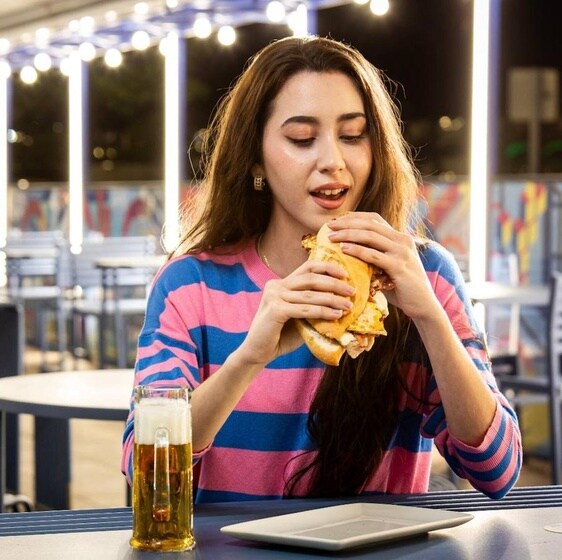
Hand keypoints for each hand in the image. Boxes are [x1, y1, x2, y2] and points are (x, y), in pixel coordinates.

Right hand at [238, 260, 355, 364]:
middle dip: (334, 284)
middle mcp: (276, 285)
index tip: (345, 274)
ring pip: (310, 295)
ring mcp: (274, 296)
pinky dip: (322, 312)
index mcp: (281, 283)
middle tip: (352, 291)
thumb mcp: (300, 316)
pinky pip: (305, 309)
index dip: (327, 267)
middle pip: (311, 278)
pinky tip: (336, 316)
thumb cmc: (281, 335)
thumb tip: (342, 301)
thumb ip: (313, 306)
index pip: (307, 267)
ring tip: (348, 306)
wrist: (259, 352)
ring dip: (332, 299)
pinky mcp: (275, 310)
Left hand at [326, 213, 440, 319]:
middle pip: (370, 224)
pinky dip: (357, 250)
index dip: (354, 217)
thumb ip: (374, 257)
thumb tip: (346, 252)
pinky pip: (374, 255)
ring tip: (331, 237)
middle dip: (347, 223)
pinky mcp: (399, 267)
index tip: (336, 221)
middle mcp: (403, 240)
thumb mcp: (388, 267)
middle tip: (329, 227)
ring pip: (371, 236)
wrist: (423, 305)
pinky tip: (343, 249)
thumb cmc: (401, 288)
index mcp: (400, 237)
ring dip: (348, 234)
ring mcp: (402, 253)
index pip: (375, 219)